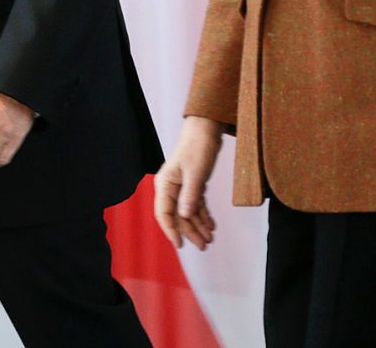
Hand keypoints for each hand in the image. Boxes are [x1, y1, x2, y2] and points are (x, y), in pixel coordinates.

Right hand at [155, 117, 223, 250]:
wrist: (206, 130)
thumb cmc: (198, 147)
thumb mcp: (196, 173)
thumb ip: (189, 195)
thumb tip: (184, 216)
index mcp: (165, 184)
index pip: (164, 213)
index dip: (171, 230)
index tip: (180, 244)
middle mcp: (171, 187)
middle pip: (178, 216)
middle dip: (190, 231)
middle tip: (204, 245)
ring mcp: (181, 186)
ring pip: (188, 212)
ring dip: (198, 225)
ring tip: (210, 238)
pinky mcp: (192, 185)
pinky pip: (196, 205)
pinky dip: (203, 215)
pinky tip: (211, 225)